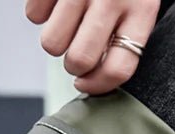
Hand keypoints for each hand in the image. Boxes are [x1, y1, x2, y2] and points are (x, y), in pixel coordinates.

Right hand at [26, 0, 159, 94]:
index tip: (86, 83)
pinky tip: (56, 0)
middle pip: (79, 60)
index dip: (98, 85)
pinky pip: (33, 15)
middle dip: (73, 65)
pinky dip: (40, 13)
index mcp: (141, 10)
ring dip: (56, 41)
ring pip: (51, 44)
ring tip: (68, 23)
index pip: (119, 68)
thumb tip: (91, 78)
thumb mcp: (140, 2)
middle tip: (77, 49)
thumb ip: (124, 36)